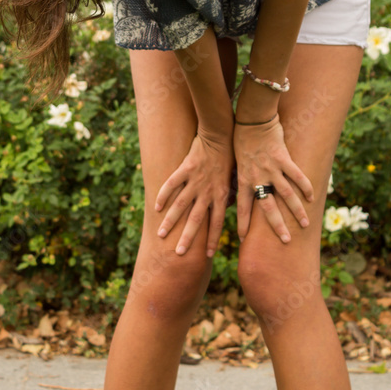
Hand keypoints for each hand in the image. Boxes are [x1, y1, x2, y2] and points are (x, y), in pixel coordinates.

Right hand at [154, 125, 233, 258]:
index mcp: (222, 194)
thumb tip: (228, 206)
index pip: (217, 222)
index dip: (213, 239)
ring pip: (181, 205)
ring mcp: (195, 180)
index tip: (208, 255)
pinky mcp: (185, 168)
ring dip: (170, 221)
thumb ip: (229, 193)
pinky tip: (155, 207)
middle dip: (188, 238)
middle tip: (179, 254)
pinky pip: (171, 184)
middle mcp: (208, 191)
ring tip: (161, 235)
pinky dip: (163, 195)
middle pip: (196, 219)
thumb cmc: (230, 155)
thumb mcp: (234, 177)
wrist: (221, 133)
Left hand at [233, 114, 314, 242]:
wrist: (251, 119)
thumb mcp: (237, 160)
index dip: (243, 223)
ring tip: (305, 224)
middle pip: (268, 208)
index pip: (243, 207)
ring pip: (287, 195)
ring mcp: (272, 169)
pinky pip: (297, 176)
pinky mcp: (283, 159)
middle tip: (286, 240)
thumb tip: (241, 189)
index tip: (242, 239)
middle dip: (277, 226)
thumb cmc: (241, 138)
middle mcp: (258, 177)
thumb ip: (242, 176)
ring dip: (297, 211)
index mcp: (244, 179)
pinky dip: (306, 187)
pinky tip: (312, 197)